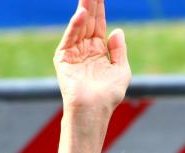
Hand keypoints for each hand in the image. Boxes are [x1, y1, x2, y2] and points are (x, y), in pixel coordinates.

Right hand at [55, 0, 130, 152]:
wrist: (94, 110)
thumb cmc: (109, 96)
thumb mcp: (122, 70)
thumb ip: (119, 50)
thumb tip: (117, 31)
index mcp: (98, 51)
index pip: (99, 25)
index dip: (101, 9)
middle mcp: (85, 50)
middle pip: (88, 22)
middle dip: (91, 5)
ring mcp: (73, 53)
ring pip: (79, 26)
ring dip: (83, 10)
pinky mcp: (63, 59)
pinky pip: (70, 38)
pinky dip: (74, 26)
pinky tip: (81, 14)